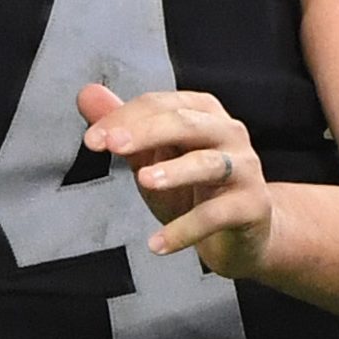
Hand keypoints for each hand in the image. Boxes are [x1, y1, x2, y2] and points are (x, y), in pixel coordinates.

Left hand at [77, 83, 270, 279]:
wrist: (243, 234)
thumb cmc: (193, 189)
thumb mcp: (152, 157)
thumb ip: (122, 127)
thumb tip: (86, 94)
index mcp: (201, 111)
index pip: (158, 104)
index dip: (123, 118)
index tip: (91, 141)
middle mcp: (228, 131)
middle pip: (184, 123)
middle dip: (145, 132)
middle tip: (112, 146)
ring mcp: (244, 168)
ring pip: (207, 164)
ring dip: (175, 171)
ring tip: (143, 181)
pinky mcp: (252, 205)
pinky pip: (215, 215)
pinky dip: (184, 230)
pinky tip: (156, 245)